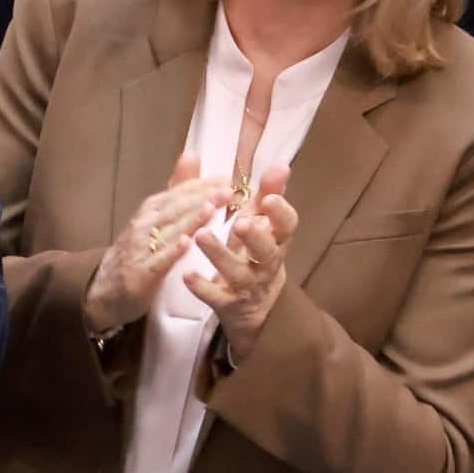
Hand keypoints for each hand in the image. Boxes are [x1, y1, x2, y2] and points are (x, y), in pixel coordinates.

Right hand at [82, 153, 230, 337]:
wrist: (104, 292)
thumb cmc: (137, 253)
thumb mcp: (155, 219)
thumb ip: (176, 190)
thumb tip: (192, 155)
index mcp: (149, 211)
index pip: (177, 193)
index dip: (201, 185)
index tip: (228, 178)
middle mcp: (142, 226)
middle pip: (174, 209)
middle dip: (200, 198)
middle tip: (227, 190)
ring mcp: (138, 250)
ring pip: (167, 231)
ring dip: (189, 219)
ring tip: (210, 209)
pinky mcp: (138, 275)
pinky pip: (156, 261)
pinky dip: (170, 252)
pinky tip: (186, 244)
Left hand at [186, 163, 298, 366]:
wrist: (254, 308)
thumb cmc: (253, 255)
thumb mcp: (260, 226)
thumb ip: (266, 196)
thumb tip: (278, 164)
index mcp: (275, 241)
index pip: (287, 226)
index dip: (281, 213)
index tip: (268, 198)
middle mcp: (265, 264)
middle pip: (267, 251)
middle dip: (255, 235)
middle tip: (240, 220)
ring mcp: (247, 286)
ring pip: (238, 272)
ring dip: (220, 254)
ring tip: (201, 235)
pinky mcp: (228, 304)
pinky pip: (216, 297)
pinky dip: (202, 286)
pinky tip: (186, 274)